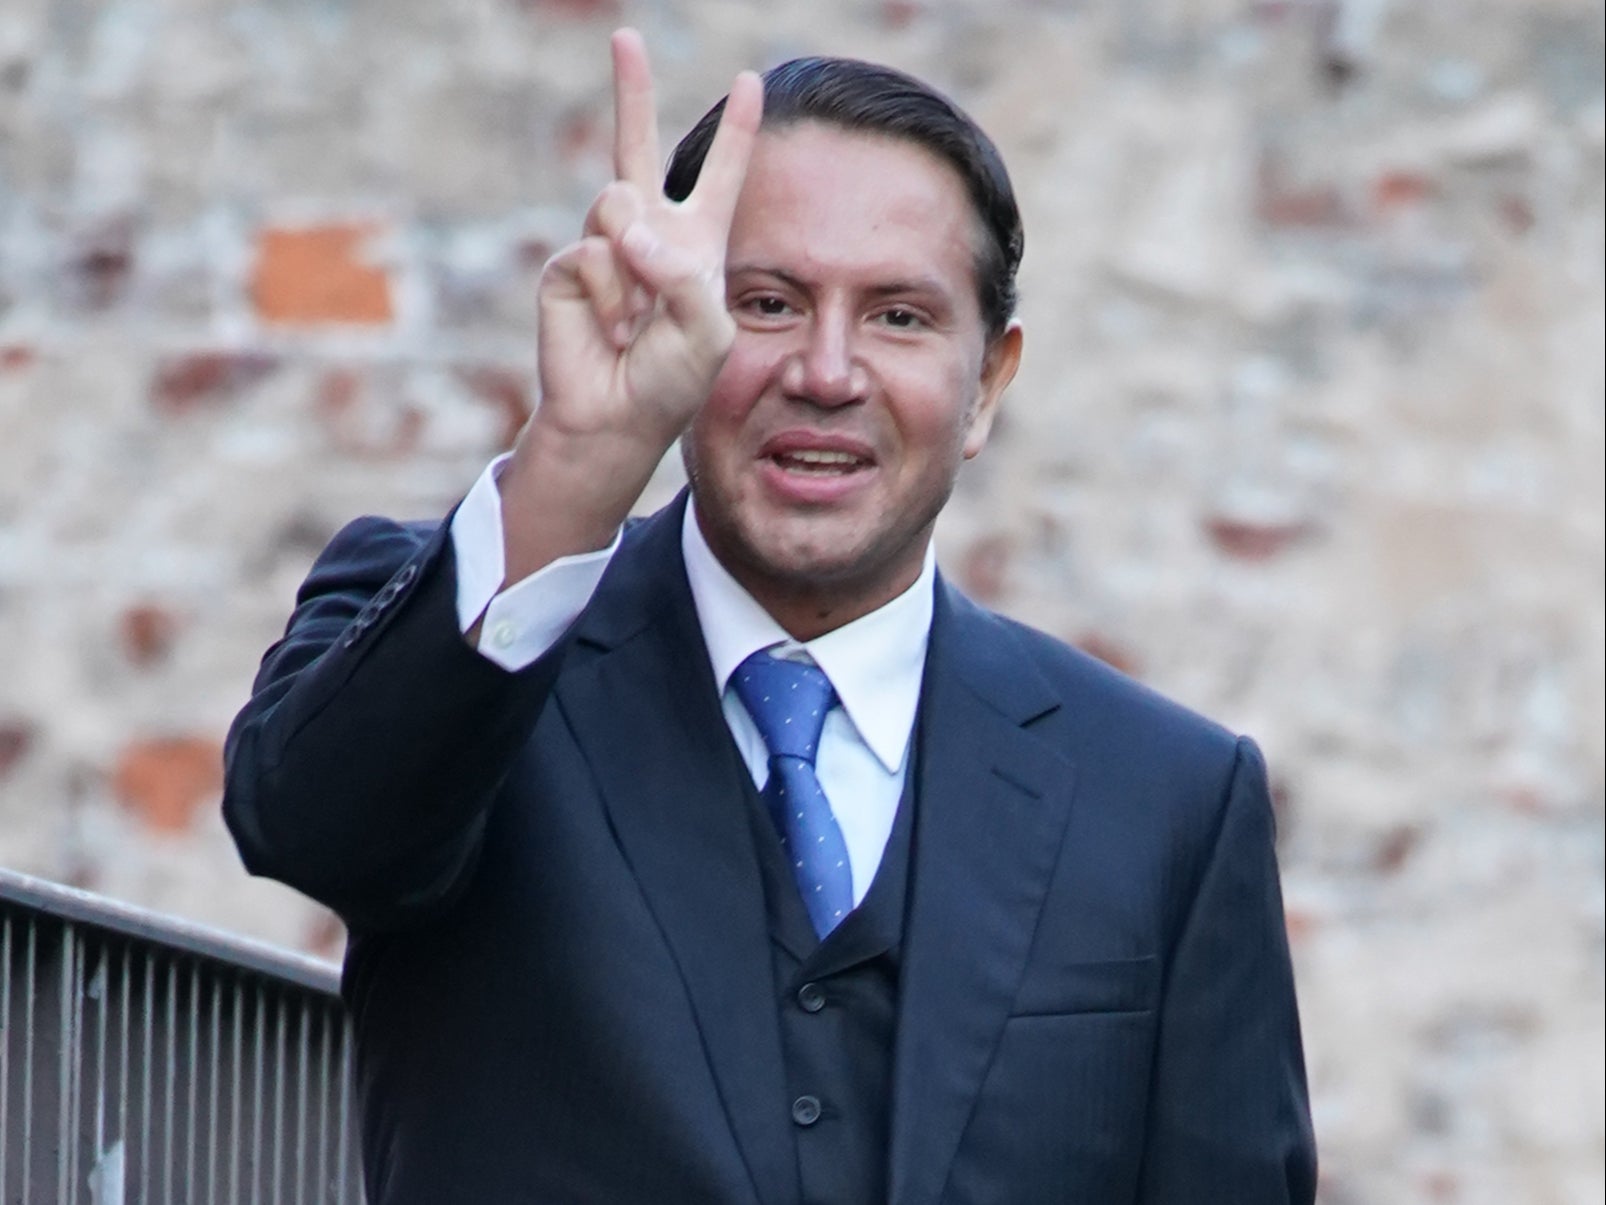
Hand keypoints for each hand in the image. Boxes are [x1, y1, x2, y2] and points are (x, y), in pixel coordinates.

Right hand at [534, 29, 762, 453]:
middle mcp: (649, 234)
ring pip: (618, 202)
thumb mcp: (707, 329)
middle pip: (638, 147)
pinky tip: (613, 332)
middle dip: (632, 91)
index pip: (720, 175)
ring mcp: (606, 246)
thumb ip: (681, 273)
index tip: (752, 81)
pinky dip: (612, 297)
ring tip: (637, 322)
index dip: (736, 131)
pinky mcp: (569, 267)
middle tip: (625, 36)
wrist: (617, 419)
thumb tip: (626, 230)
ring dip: (635, 267)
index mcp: (697, 243)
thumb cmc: (671, 381)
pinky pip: (595, 252)